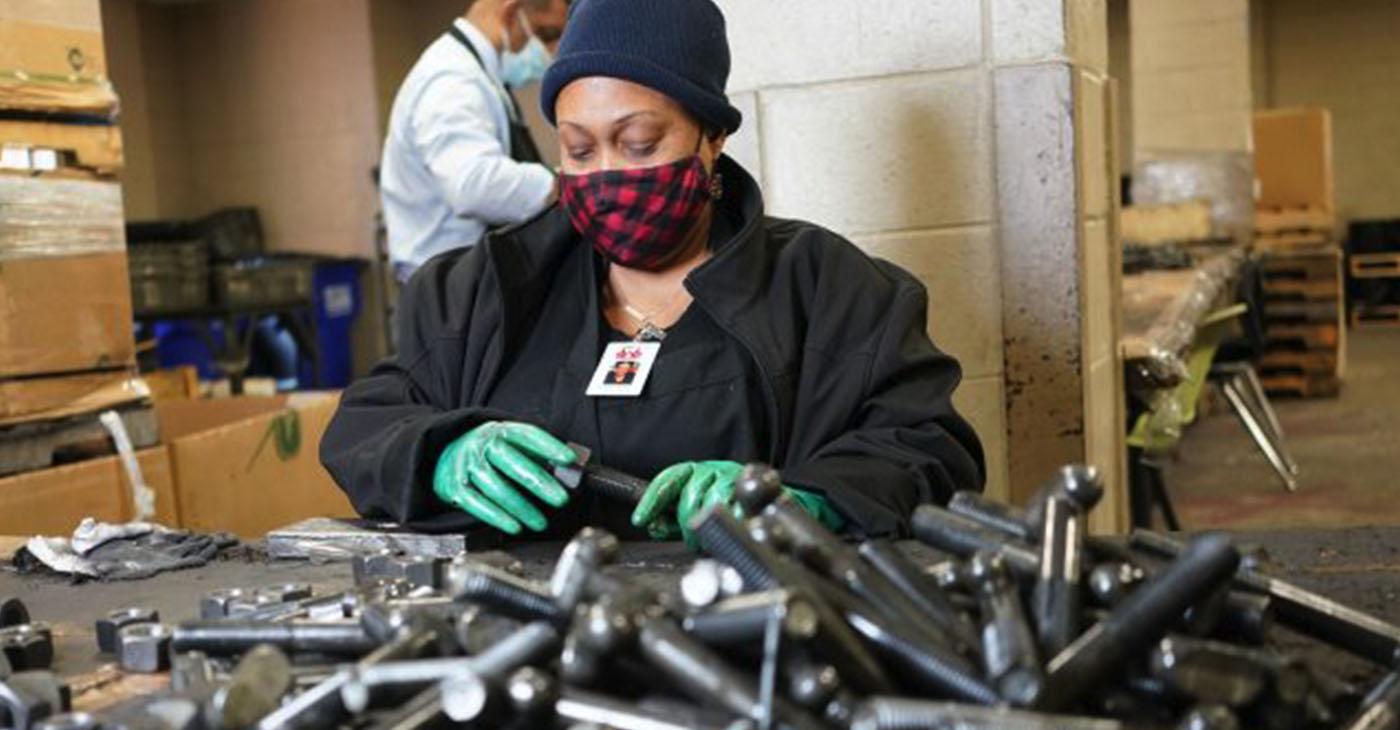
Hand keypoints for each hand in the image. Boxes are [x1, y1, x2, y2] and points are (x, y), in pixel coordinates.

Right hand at [432, 421, 577, 534]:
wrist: (444, 453)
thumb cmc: (487, 452)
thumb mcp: (510, 443)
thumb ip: (535, 455)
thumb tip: (567, 471)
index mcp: (501, 432)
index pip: (528, 436)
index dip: (549, 447)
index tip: (569, 459)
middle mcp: (482, 446)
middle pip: (512, 463)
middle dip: (539, 483)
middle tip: (560, 499)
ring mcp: (467, 466)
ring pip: (496, 487)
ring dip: (521, 507)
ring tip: (540, 522)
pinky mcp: (455, 487)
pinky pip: (477, 503)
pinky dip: (497, 517)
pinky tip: (514, 526)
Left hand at [632, 460, 744, 546]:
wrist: (762, 493)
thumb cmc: (721, 507)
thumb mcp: (691, 511)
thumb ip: (670, 522)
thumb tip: (654, 527)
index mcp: (692, 471)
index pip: (667, 480)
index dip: (652, 501)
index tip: (640, 520)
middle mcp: (711, 469)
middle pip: (690, 493)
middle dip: (686, 521)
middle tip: (690, 540)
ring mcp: (732, 476)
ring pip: (713, 499)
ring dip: (709, 523)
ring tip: (708, 540)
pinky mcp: (751, 489)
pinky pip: (737, 506)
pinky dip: (730, 520)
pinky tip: (728, 528)